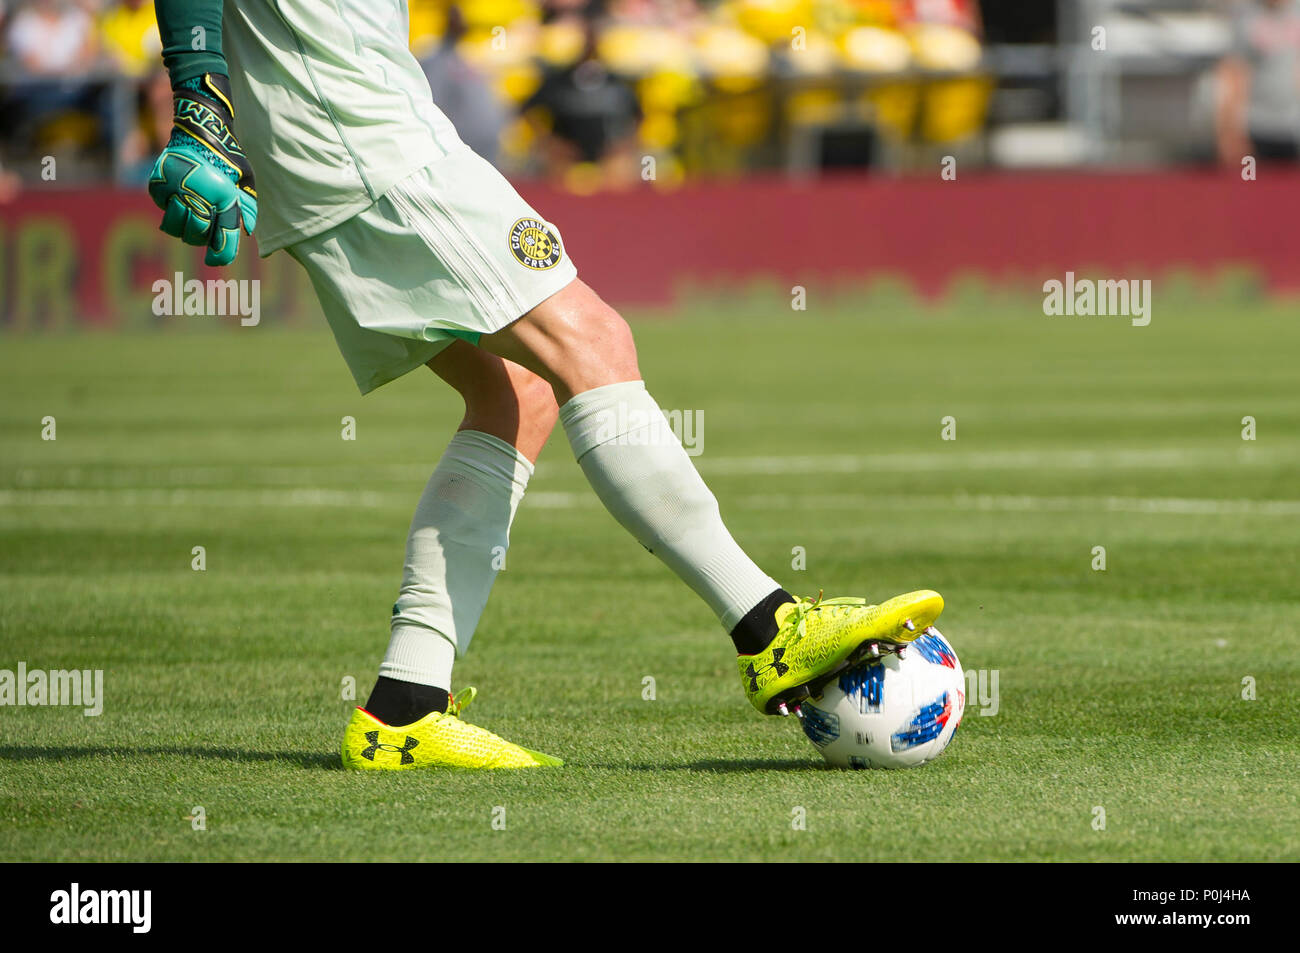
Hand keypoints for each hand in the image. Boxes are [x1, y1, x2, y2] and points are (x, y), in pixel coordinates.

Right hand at [148, 73, 257, 265]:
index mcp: (224, 197)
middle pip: (195, 236)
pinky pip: (162, 208)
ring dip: (182, 226)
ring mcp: (176, 189)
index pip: (222, 238)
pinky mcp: (159, 183)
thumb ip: (246, 207)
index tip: (215, 261)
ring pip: (174, 227)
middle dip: (200, 237)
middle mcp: (199, 195)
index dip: (220, 255)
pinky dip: (168, 207)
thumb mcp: (245, 180)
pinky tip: (177, 195)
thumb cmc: (227, 156)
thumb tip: (244, 231)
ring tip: (188, 213)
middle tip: (202, 228)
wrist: (201, 125)